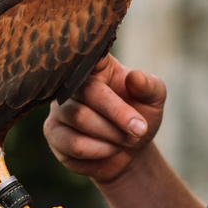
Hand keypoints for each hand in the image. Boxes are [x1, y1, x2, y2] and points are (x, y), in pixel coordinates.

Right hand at [44, 54, 165, 184]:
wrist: (131, 152)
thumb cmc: (140, 117)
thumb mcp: (154, 101)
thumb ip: (149, 87)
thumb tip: (135, 77)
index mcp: (98, 68)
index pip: (91, 55)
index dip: (96, 61)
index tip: (104, 66)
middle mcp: (72, 84)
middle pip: (88, 92)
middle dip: (119, 114)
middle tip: (139, 129)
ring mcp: (60, 108)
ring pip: (79, 117)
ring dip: (111, 134)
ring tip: (127, 139)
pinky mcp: (53, 133)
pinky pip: (73, 143)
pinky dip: (100, 150)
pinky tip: (111, 149)